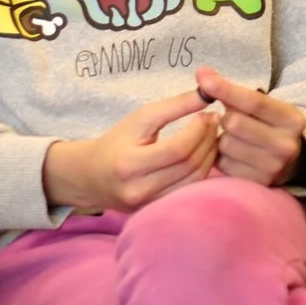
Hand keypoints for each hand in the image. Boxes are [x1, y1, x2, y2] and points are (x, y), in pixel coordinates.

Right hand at [42, 91, 217, 211]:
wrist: (91, 176)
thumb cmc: (117, 142)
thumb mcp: (140, 118)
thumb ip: (174, 106)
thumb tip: (208, 94)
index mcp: (129, 164)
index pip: (178, 149)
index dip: (199, 130)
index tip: (207, 114)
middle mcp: (139, 190)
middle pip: (189, 165)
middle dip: (208, 140)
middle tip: (215, 122)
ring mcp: (149, 204)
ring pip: (195, 180)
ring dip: (210, 154)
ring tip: (212, 135)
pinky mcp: (157, 209)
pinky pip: (190, 190)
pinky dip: (203, 170)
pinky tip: (205, 153)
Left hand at [195, 68, 305, 185]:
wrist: (288, 162)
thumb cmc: (267, 126)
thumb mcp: (261, 107)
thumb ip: (231, 91)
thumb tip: (201, 72)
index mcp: (293, 120)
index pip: (254, 101)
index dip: (226, 89)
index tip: (203, 79)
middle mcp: (286, 145)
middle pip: (234, 123)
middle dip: (226, 119)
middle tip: (233, 121)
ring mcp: (272, 167)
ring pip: (225, 144)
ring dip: (222, 139)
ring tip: (236, 139)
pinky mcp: (256, 183)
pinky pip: (223, 164)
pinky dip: (222, 157)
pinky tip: (233, 155)